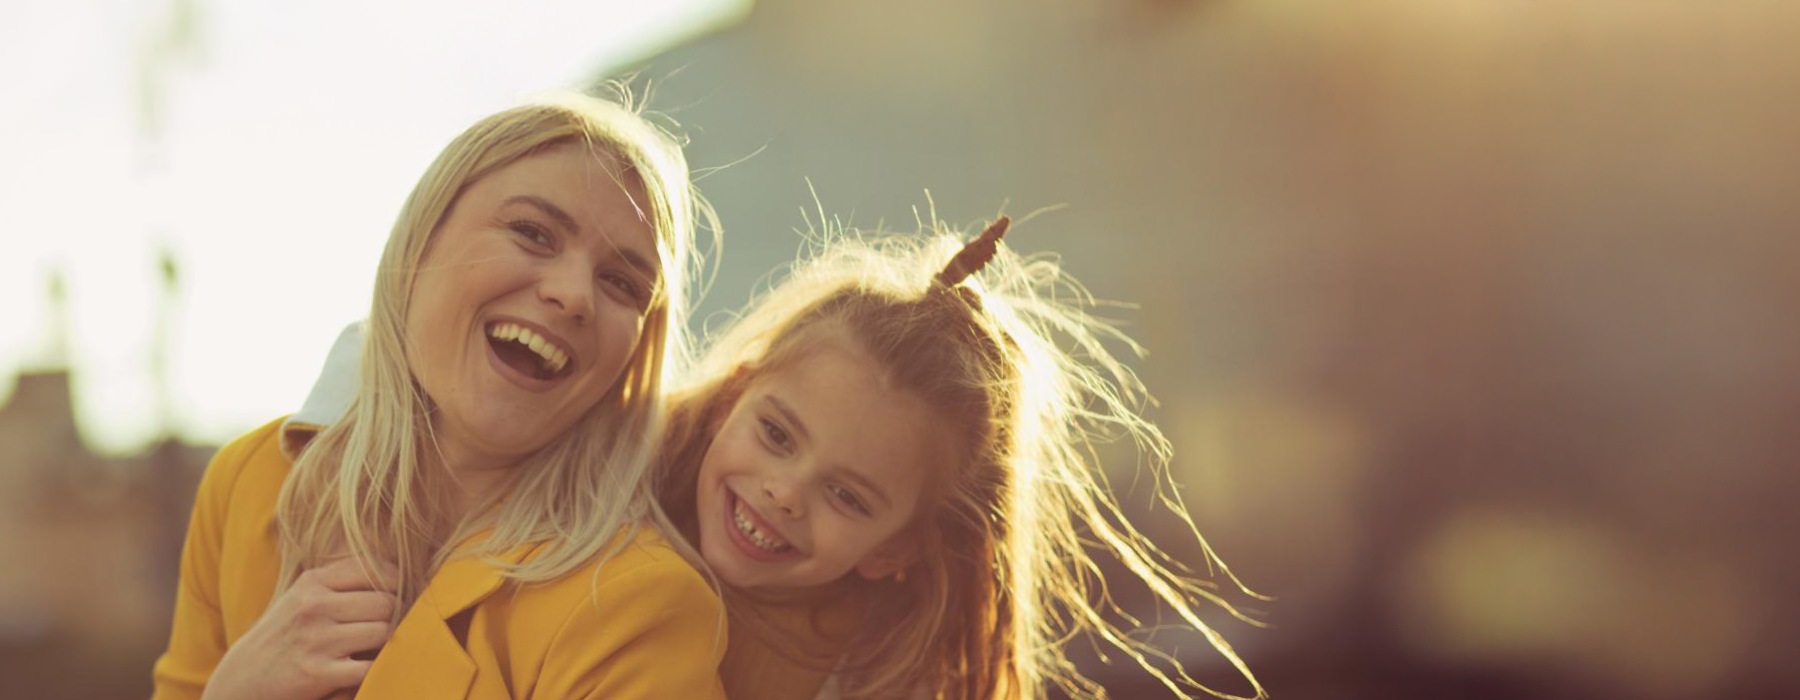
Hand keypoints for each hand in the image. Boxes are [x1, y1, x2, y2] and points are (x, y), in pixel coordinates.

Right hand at [202, 558, 399, 699]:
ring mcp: (316, 640)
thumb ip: (341, 582)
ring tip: (374, 649)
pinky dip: (375, 670)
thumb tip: (398, 574)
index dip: (395, 585)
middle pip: (386, 603)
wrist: (241, 681)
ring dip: (386, 644)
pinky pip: (370, 666)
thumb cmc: (284, 636)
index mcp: (312, 583)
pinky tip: (365, 670)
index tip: (397, 598)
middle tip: (387, 629)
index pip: (375, 570)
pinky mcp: (317, 673)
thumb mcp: (302, 598)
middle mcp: (314, 606)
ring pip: (383, 632)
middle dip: (393, 617)